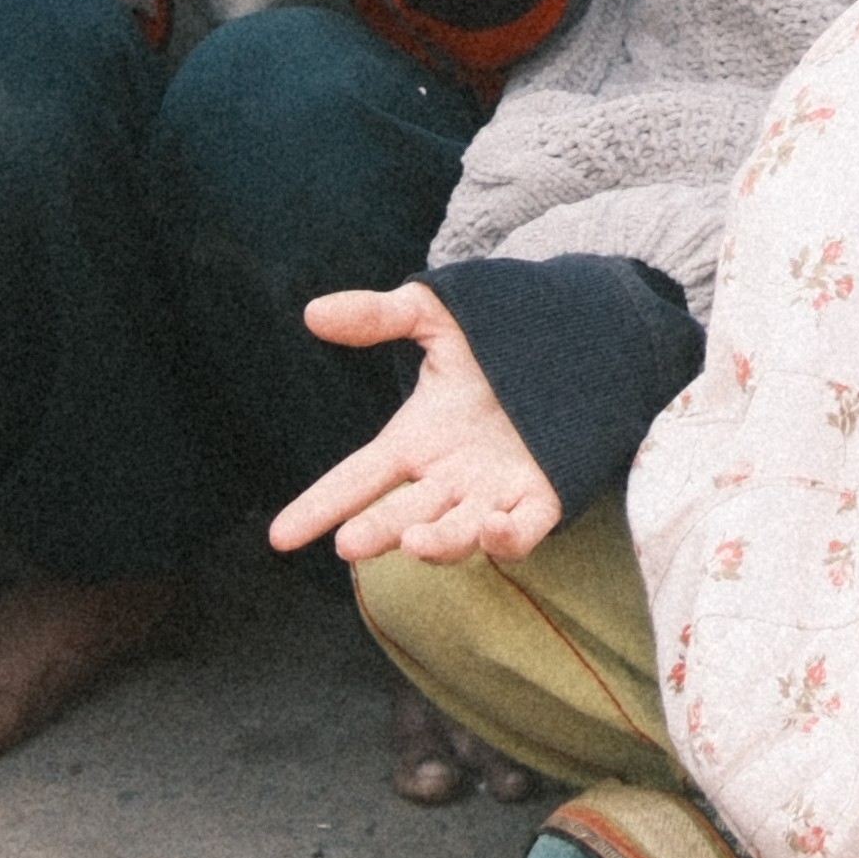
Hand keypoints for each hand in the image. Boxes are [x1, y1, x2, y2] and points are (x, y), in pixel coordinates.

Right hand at [272, 284, 562, 567]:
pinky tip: (494, 528)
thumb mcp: (437, 319)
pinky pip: (523, 532)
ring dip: (436, 541)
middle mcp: (449, 476)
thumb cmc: (499, 339)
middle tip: (349, 545)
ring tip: (414, 539)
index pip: (356, 480)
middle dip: (375, 531)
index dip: (319, 508)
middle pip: (400, 514)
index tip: (279, 538)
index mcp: (416, 440)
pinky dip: (507, 539)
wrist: (579, 342)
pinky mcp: (541, 498)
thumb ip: (380, 316)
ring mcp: (494, 492)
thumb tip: (313, 311)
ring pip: (458, 532)